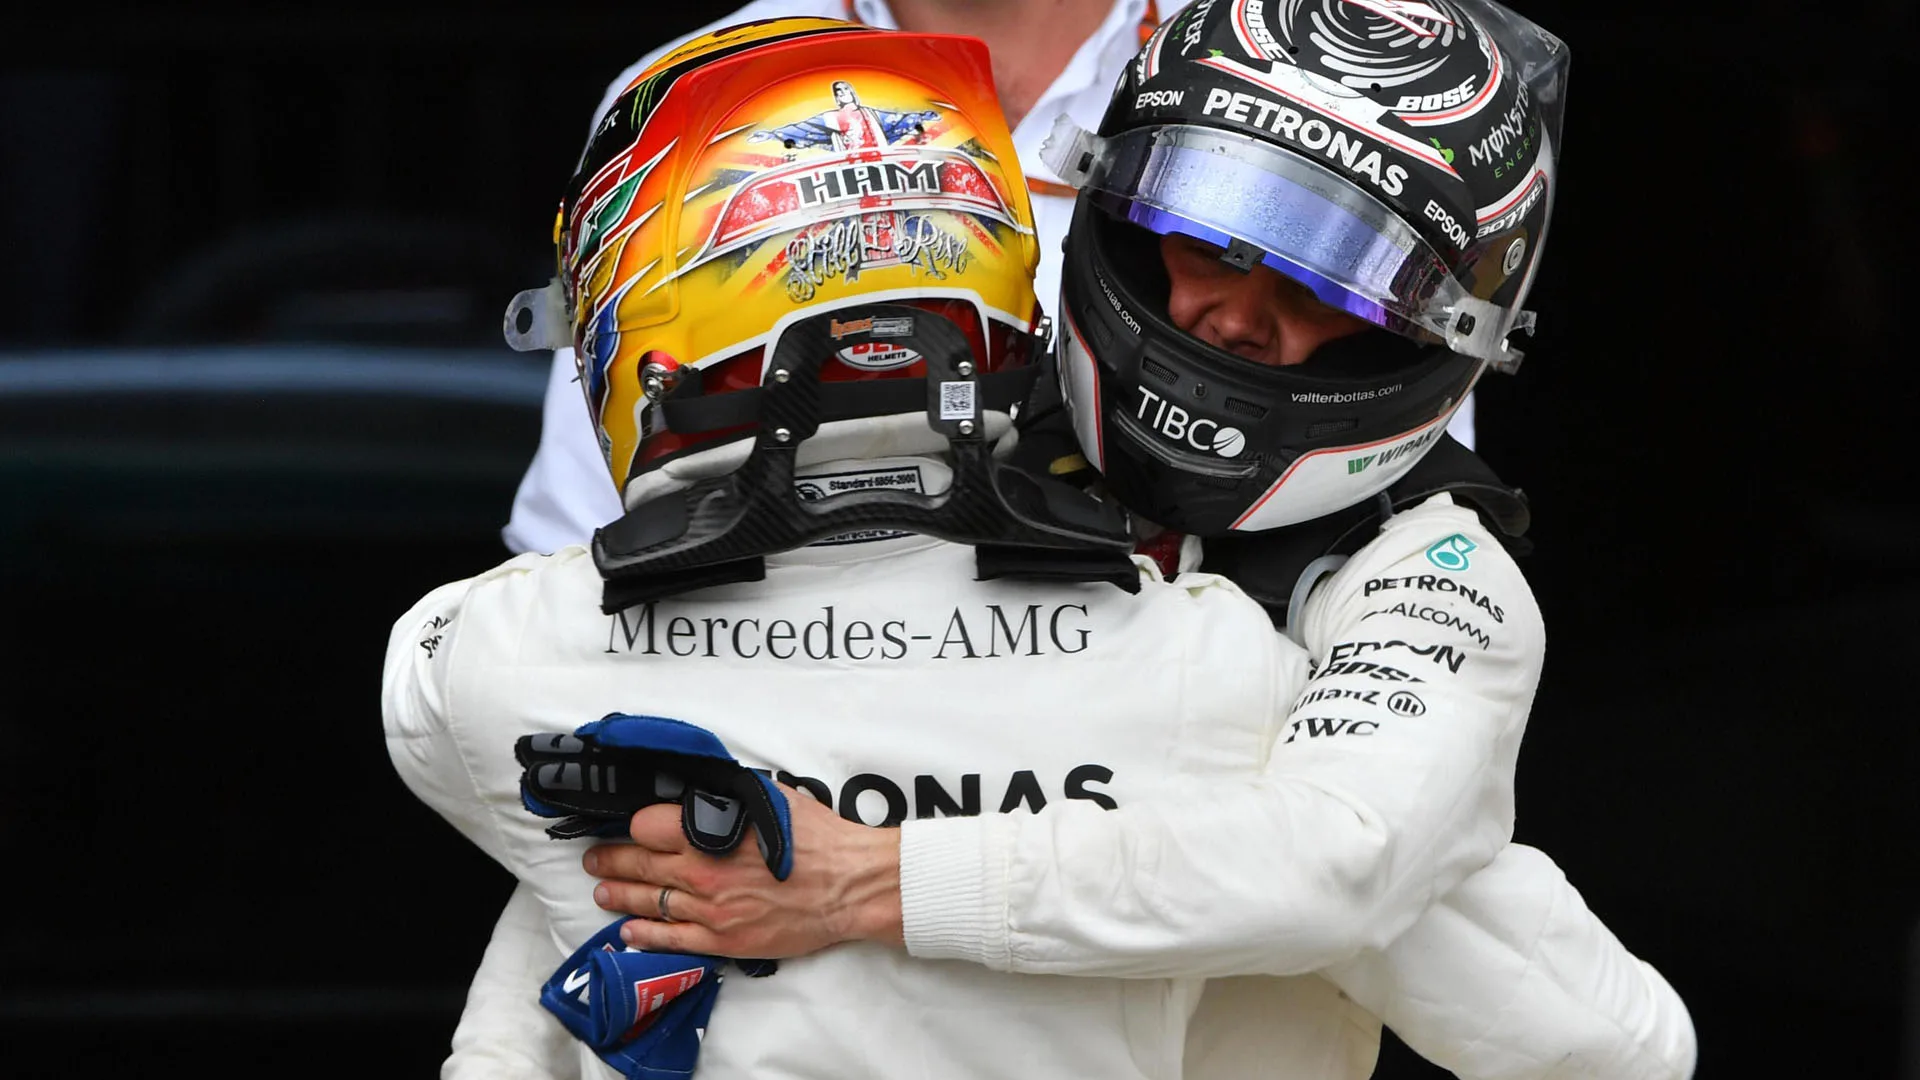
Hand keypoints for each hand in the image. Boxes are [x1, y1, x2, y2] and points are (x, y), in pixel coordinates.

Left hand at [585, 784, 904, 957]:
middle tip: (595, 859)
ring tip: (602, 891)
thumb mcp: (769, 799)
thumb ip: (728, 797)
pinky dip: (644, 934)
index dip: (633, 825)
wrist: (848, 885)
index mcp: (708, 834)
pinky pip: (671, 939)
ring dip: (619, 896)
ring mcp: (708, 910)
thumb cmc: (817, 840)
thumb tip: (702, 790)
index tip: (627, 826)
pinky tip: (629, 930)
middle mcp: (700, 872)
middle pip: (637, 865)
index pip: (645, 826)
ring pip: (648, 903)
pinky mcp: (722, 940)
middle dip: (610, 861)